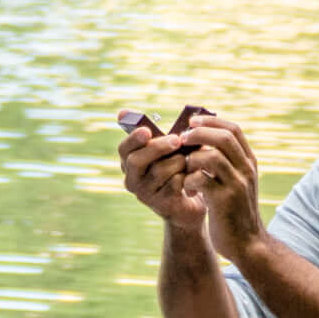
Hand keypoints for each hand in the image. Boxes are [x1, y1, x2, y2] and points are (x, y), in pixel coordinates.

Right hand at [119, 117, 213, 237]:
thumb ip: (156, 133)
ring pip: (158, 171)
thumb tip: (125, 112)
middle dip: (157, 147)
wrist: (191, 198)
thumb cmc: (176, 166)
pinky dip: (186, 174)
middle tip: (177, 140)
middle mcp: (132, 180)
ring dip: (178, 161)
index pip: (124, 149)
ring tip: (189, 158)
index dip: (133, 139)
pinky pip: (173, 184)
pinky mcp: (162, 204)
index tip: (147, 130)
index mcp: (129, 162)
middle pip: (136, 161)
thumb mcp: (166, 149)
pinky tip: (194, 172)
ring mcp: (145, 194)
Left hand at [178, 111, 265, 263]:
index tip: (193, 120)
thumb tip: (202, 140)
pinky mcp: (224, 201)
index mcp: (249, 162)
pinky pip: (202, 180)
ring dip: (192, 158)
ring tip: (185, 168)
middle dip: (199, 133)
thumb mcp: (238, 183)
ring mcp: (237, 185)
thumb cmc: (236, 211)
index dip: (212, 121)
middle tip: (182, 137)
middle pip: (224, 138)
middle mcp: (246, 170)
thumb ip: (227, 163)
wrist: (248, 244)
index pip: (234, 130)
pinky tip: (186, 187)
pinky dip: (189, 179)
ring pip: (212, 157)